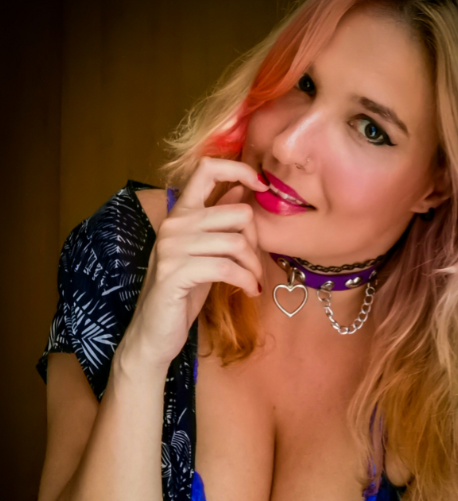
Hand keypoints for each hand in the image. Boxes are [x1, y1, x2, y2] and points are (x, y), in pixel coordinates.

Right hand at [122, 157, 268, 371]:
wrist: (154, 332)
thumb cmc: (182, 292)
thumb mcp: (204, 251)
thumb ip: (218, 221)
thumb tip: (241, 188)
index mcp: (180, 213)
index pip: (207, 168)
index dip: (239, 170)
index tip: (261, 186)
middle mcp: (174, 224)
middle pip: (237, 213)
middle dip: (256, 241)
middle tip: (254, 264)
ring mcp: (172, 247)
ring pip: (236, 242)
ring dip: (253, 266)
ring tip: (252, 281)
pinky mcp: (175, 272)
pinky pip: (226, 267)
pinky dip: (245, 280)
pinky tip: (248, 291)